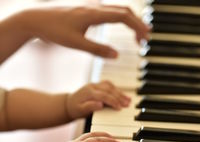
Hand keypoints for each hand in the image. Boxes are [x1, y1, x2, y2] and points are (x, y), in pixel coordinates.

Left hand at [24, 5, 149, 57]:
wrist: (37, 19)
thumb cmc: (54, 31)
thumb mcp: (76, 44)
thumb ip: (97, 50)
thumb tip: (117, 55)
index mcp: (94, 14)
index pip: (123, 16)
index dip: (137, 26)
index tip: (146, 39)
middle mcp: (95, 7)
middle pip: (124, 11)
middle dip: (138, 25)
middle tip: (145, 40)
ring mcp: (91, 7)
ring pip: (117, 10)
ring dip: (130, 22)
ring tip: (137, 36)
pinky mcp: (87, 10)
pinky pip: (109, 13)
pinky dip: (120, 20)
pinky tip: (120, 30)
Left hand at [65, 81, 130, 119]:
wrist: (69, 104)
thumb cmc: (75, 109)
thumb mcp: (80, 111)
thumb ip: (89, 107)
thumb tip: (100, 104)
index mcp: (89, 92)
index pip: (104, 96)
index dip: (113, 101)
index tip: (120, 108)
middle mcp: (92, 86)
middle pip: (109, 89)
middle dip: (120, 97)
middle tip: (128, 104)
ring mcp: (95, 84)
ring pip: (110, 86)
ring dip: (120, 92)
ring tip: (128, 100)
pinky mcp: (97, 85)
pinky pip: (109, 85)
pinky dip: (117, 90)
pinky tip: (123, 95)